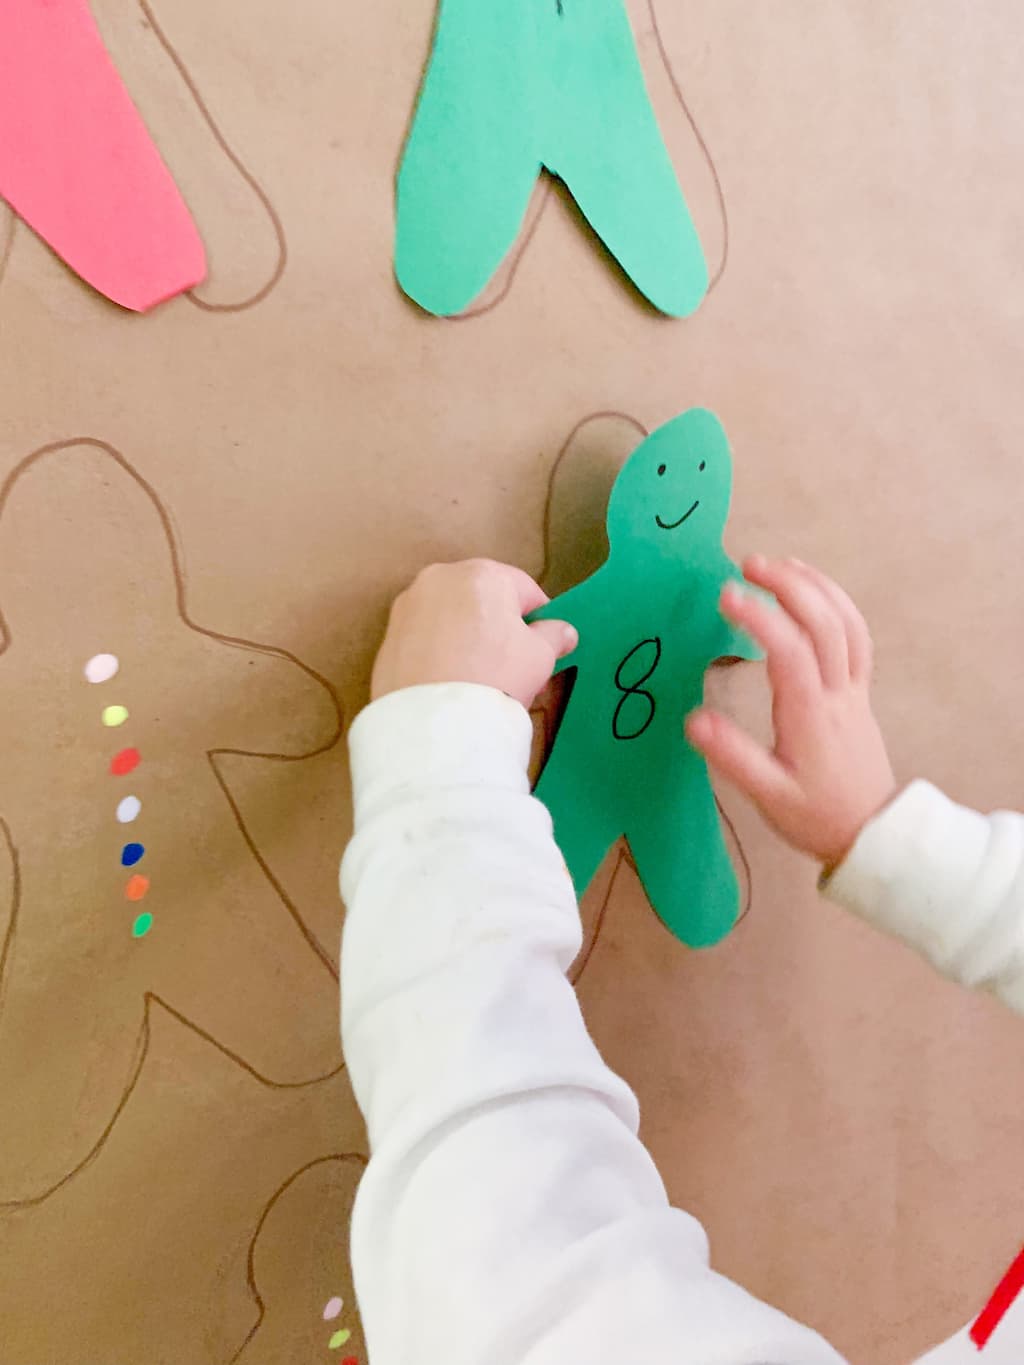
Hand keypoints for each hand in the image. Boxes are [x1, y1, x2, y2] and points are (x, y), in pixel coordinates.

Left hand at [371, 559, 577, 709]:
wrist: (434, 721)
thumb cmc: (495, 676)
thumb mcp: (540, 657)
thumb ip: (553, 637)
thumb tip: (563, 632)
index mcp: (483, 574)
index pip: (524, 589)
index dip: (539, 617)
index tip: (545, 644)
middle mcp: (440, 578)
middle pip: (483, 599)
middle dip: (500, 626)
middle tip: (514, 665)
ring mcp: (409, 606)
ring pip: (452, 617)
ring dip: (468, 637)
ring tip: (480, 676)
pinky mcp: (389, 636)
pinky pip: (426, 638)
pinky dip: (440, 652)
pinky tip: (451, 682)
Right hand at [686, 556, 895, 866]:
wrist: (871, 833)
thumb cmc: (815, 815)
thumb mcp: (768, 795)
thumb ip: (732, 757)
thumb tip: (693, 720)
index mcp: (811, 716)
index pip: (788, 652)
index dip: (760, 618)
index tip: (726, 595)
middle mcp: (837, 694)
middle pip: (823, 622)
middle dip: (788, 585)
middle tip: (748, 564)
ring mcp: (854, 689)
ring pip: (846, 623)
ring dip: (815, 586)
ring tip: (780, 564)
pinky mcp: (860, 691)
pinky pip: (856, 635)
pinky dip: (836, 604)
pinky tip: (813, 592)